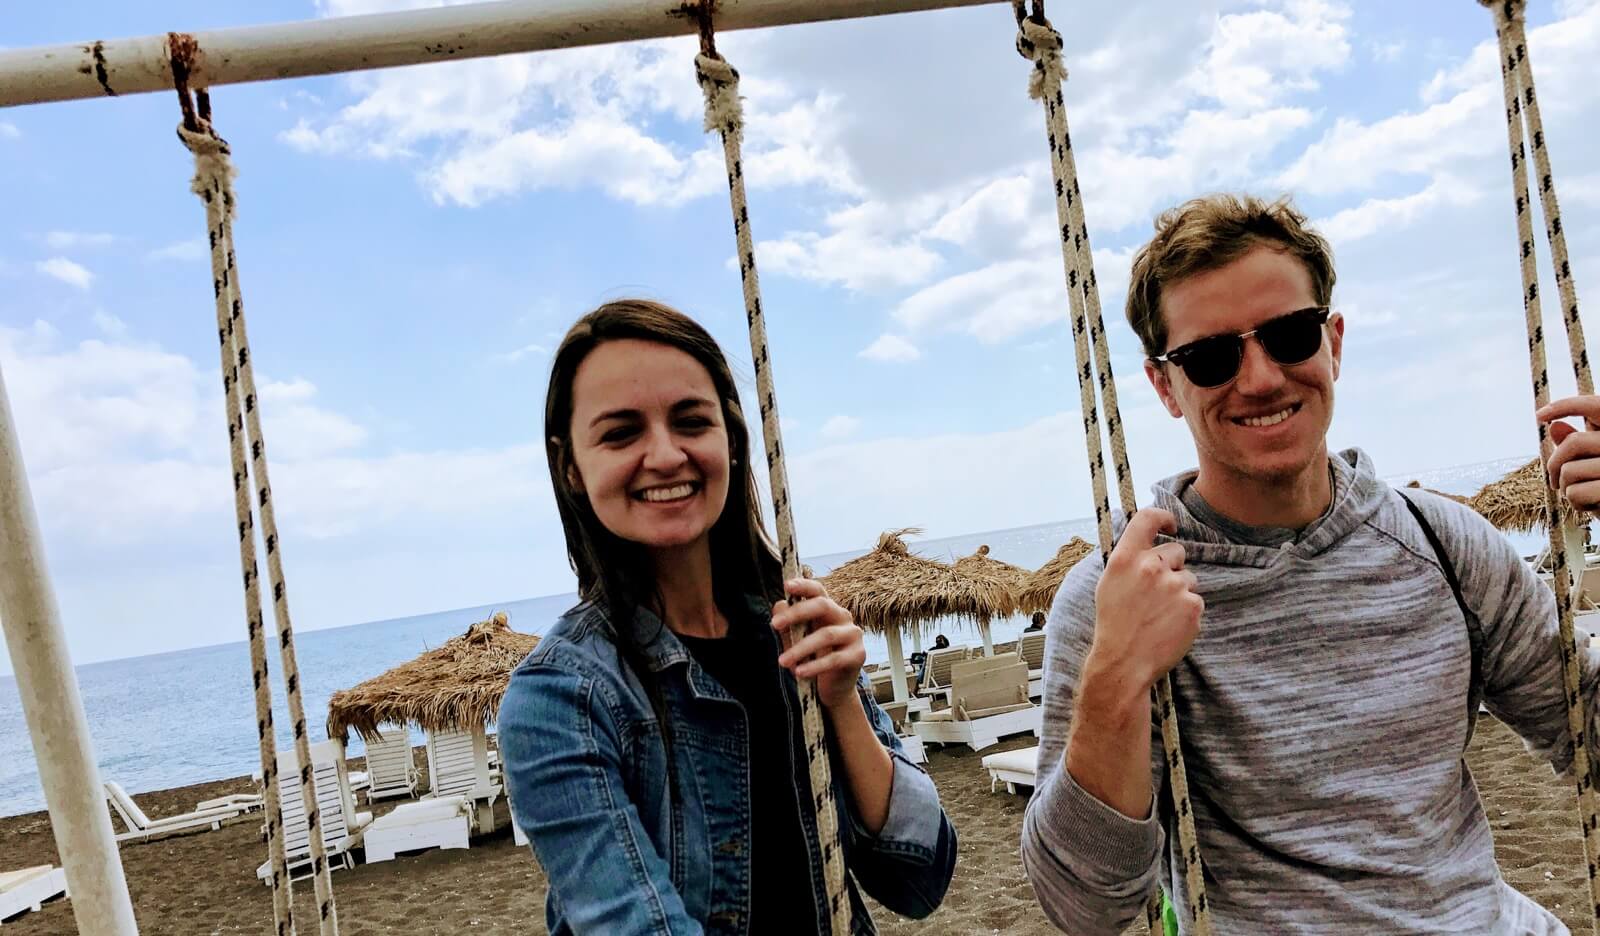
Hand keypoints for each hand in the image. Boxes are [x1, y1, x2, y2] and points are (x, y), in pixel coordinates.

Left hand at [773, 578, 865, 710]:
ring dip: (801, 648)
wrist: (833, 688)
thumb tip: (779, 605)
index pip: (817, 591)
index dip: (803, 585)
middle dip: (796, 613)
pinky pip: (834, 658)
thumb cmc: (812, 658)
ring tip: (782, 661)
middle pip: (823, 605)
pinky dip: (814, 666)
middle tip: (774, 624)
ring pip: (826, 635)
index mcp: (827, 609)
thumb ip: (787, 625)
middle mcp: (842, 616)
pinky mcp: (858, 655)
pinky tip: (799, 672)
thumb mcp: (795, 641)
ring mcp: (853, 635)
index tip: (786, 585)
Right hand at [1087, 507, 1202, 692]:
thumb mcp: (1109, 583)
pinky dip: (1186, 612)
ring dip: (1179, 591)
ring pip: (1188, 578)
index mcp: (1125, 558)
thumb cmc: (1113, 624)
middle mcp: (1151, 566)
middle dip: (1171, 567)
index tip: (1170, 525)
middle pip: (1176, 551)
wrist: (1124, 662)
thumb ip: (1129, 560)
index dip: (1163, 517)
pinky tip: (1169, 626)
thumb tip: (1148, 546)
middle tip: (1156, 592)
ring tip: (1160, 614)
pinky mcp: (1193, 605)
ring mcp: (1175, 585)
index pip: (1147, 519)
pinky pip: (1195, 600)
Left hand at [1539, 396, 1599, 513]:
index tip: (1540, 416)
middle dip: (1553, 464)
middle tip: (1552, 481)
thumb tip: (1554, 426)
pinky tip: (1589, 506)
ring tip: (1579, 494)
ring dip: (1564, 488)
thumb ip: (1578, 444)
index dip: (1567, 405)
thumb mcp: (1594, 462)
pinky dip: (1574, 503)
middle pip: (1572, 442)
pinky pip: (1574, 492)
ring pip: (1568, 470)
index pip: (1596, 405)